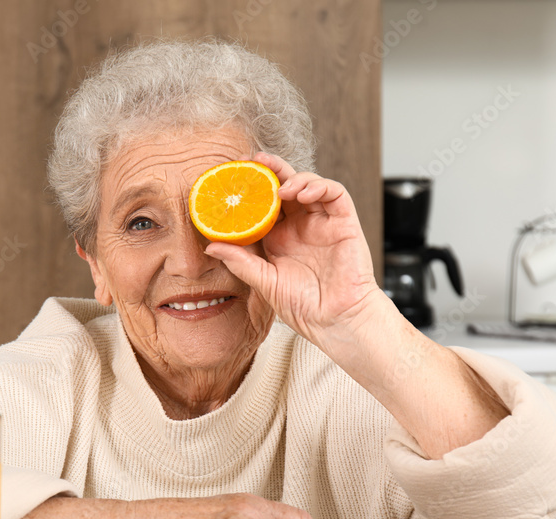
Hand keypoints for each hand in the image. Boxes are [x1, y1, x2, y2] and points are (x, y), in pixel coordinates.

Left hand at [204, 152, 383, 349]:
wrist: (335, 321)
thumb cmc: (304, 307)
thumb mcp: (264, 282)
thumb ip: (240, 261)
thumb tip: (210, 245)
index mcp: (280, 237)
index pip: (265, 203)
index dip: (252, 188)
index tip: (233, 176)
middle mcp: (301, 226)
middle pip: (286, 187)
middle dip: (272, 170)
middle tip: (255, 161)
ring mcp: (323, 223)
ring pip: (310, 185)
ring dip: (295, 178)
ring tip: (281, 187)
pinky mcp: (345, 223)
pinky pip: (335, 194)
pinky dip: (320, 186)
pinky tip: (304, 193)